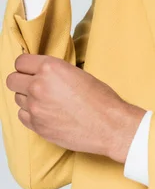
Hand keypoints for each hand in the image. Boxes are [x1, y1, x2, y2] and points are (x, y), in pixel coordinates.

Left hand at [6, 54, 146, 163]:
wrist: (108, 125)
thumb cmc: (100, 99)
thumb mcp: (78, 73)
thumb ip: (55, 72)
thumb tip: (43, 73)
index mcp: (50, 68)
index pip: (20, 62)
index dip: (26, 65)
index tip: (31, 69)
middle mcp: (38, 86)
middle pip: (12, 80)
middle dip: (21, 80)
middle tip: (33, 83)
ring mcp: (35, 108)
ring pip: (16, 98)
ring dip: (27, 97)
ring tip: (45, 100)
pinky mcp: (36, 126)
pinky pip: (22, 115)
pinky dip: (30, 114)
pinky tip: (45, 112)